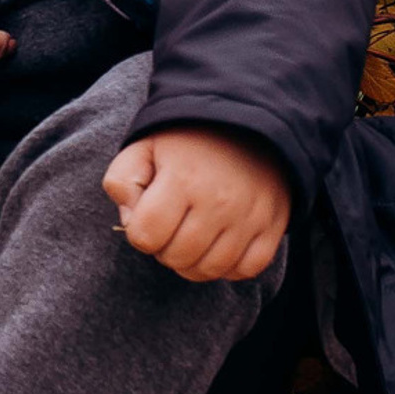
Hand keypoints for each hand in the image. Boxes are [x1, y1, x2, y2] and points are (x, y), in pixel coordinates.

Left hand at [102, 129, 290, 282]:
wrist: (245, 123)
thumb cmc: (186, 141)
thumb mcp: (143, 147)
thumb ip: (122, 182)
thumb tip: (130, 222)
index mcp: (181, 179)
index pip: (146, 236)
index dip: (139, 233)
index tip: (148, 218)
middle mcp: (218, 202)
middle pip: (177, 257)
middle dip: (163, 249)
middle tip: (169, 228)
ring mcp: (249, 217)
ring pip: (210, 269)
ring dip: (192, 263)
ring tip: (190, 238)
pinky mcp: (272, 226)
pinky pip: (246, 269)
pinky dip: (228, 268)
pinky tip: (218, 246)